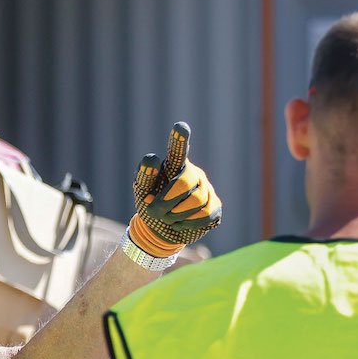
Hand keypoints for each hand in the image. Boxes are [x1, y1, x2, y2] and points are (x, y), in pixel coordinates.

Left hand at [126, 122, 222, 259]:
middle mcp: (193, 172)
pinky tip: (180, 223)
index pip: (177, 150)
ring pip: (196, 200)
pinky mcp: (215, 206)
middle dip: (167, 200)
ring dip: (175, 214)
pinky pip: (205, 214)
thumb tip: (151, 159)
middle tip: (154, 210)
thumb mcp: (142, 192)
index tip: (180, 127)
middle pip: (185, 180)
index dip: (179, 139)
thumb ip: (144, 177)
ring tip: (167, 217)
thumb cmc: (150, 205)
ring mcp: (206, 188)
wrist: (160, 231)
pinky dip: (186, 223)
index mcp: (173, 165)